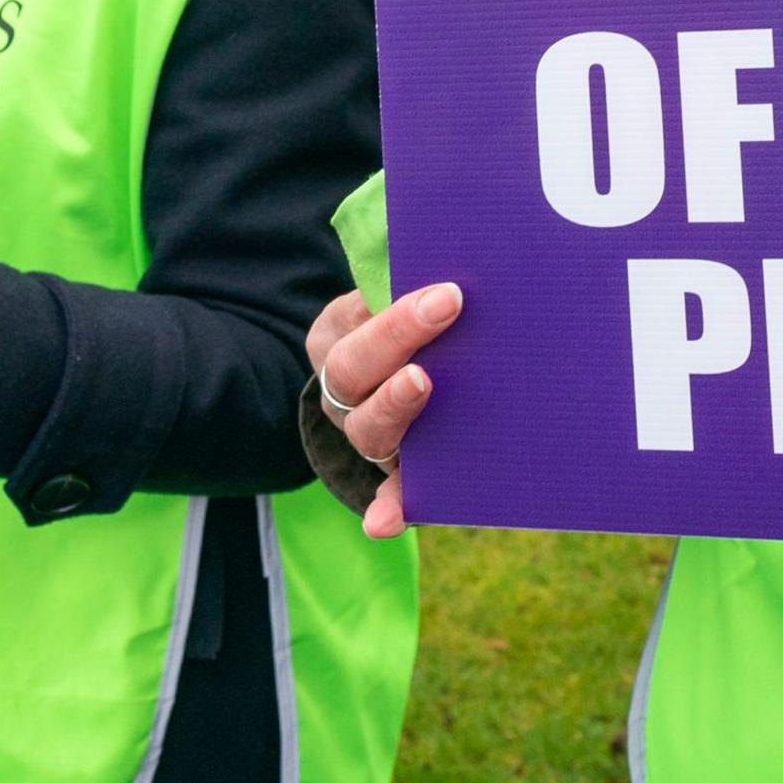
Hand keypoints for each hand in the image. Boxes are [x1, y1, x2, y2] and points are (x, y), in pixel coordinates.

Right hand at [307, 281, 463, 540]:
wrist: (402, 381)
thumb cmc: (413, 332)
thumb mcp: (393, 299)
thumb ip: (407, 281)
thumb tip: (444, 259)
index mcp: (336, 337)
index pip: (351, 320)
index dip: (392, 311)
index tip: (444, 292)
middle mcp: (342, 391)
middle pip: (353, 368)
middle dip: (396, 336)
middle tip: (446, 307)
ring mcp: (366, 434)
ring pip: (367, 427)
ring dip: (391, 406)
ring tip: (420, 383)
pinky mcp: (395, 474)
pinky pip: (388, 494)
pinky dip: (385, 510)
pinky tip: (383, 524)